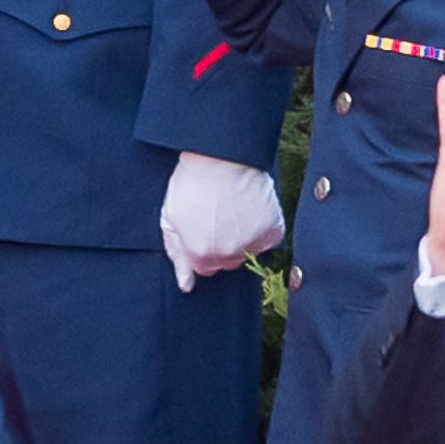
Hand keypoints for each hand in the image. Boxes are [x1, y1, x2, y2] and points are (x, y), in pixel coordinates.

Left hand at [158, 153, 285, 293]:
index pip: (203, 268)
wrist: (222, 157)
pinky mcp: (273, 231)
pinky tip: (250, 209)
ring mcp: (253, 244)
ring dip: (241, 237)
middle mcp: (228, 255)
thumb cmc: (192, 183)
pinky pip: (267, 240)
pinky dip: (261, 228)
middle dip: (221, 245)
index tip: (202, 227)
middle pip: (226, 262)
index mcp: (201, 254)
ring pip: (247, 252)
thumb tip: (186, 285)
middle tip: (218, 216)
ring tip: (233, 209)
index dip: (201, 246)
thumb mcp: (171, 218)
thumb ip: (177, 254)